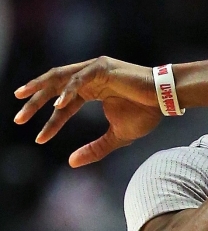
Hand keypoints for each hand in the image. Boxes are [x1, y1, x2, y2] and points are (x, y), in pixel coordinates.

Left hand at [13, 57, 162, 166]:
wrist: (166, 100)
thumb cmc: (146, 113)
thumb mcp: (117, 136)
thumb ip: (95, 149)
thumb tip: (71, 162)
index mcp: (93, 90)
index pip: (64, 104)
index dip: (50, 121)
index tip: (39, 138)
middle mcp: (90, 77)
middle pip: (55, 86)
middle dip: (34, 101)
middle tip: (18, 117)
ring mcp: (95, 70)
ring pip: (60, 77)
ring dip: (40, 89)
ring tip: (23, 100)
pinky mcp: (103, 68)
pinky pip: (79, 79)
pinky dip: (68, 90)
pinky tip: (58, 105)